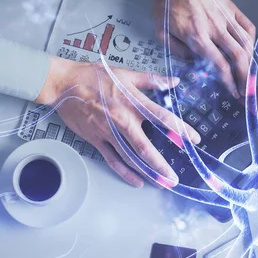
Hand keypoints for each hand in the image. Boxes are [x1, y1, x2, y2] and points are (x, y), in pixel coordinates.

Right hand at [36, 57, 200, 187]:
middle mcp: (122, 120)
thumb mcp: (126, 73)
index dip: (180, 130)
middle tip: (174, 178)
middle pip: (145, 147)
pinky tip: (138, 181)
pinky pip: (113, 160)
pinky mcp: (96, 140)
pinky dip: (125, 173)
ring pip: (130, 158)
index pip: (162, 118)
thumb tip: (173, 81)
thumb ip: (152, 79)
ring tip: (161, 184)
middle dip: (162, 165)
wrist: (63, 84)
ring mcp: (108, 132)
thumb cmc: (93, 76)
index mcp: (133, 102)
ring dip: (146, 173)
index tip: (194, 139)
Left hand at [153, 0, 255, 97]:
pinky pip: (248, 26)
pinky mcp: (231, 9)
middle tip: (247, 90)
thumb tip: (194, 64)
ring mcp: (226, 18)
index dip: (229, 83)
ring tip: (249, 75)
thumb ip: (177, 51)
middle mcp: (215, 29)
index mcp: (197, 37)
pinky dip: (251, 41)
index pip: (220, 65)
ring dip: (250, 62)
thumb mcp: (162, 30)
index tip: (234, 94)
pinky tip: (249, 50)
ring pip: (246, 43)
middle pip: (238, 57)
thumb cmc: (168, 2)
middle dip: (245, 77)